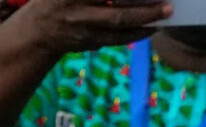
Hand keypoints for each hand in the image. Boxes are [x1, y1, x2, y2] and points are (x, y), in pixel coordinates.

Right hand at [13, 0, 171, 54]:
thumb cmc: (55, 0)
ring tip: (165, 15)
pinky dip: (136, 34)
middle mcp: (78, 13)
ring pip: (120, 29)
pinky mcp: (91, 43)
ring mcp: (85, 31)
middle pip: (117, 13)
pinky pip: (118, 40)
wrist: (38, 32)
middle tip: (168, 6)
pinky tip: (151, 27)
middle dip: (145, 10)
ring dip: (145, 23)